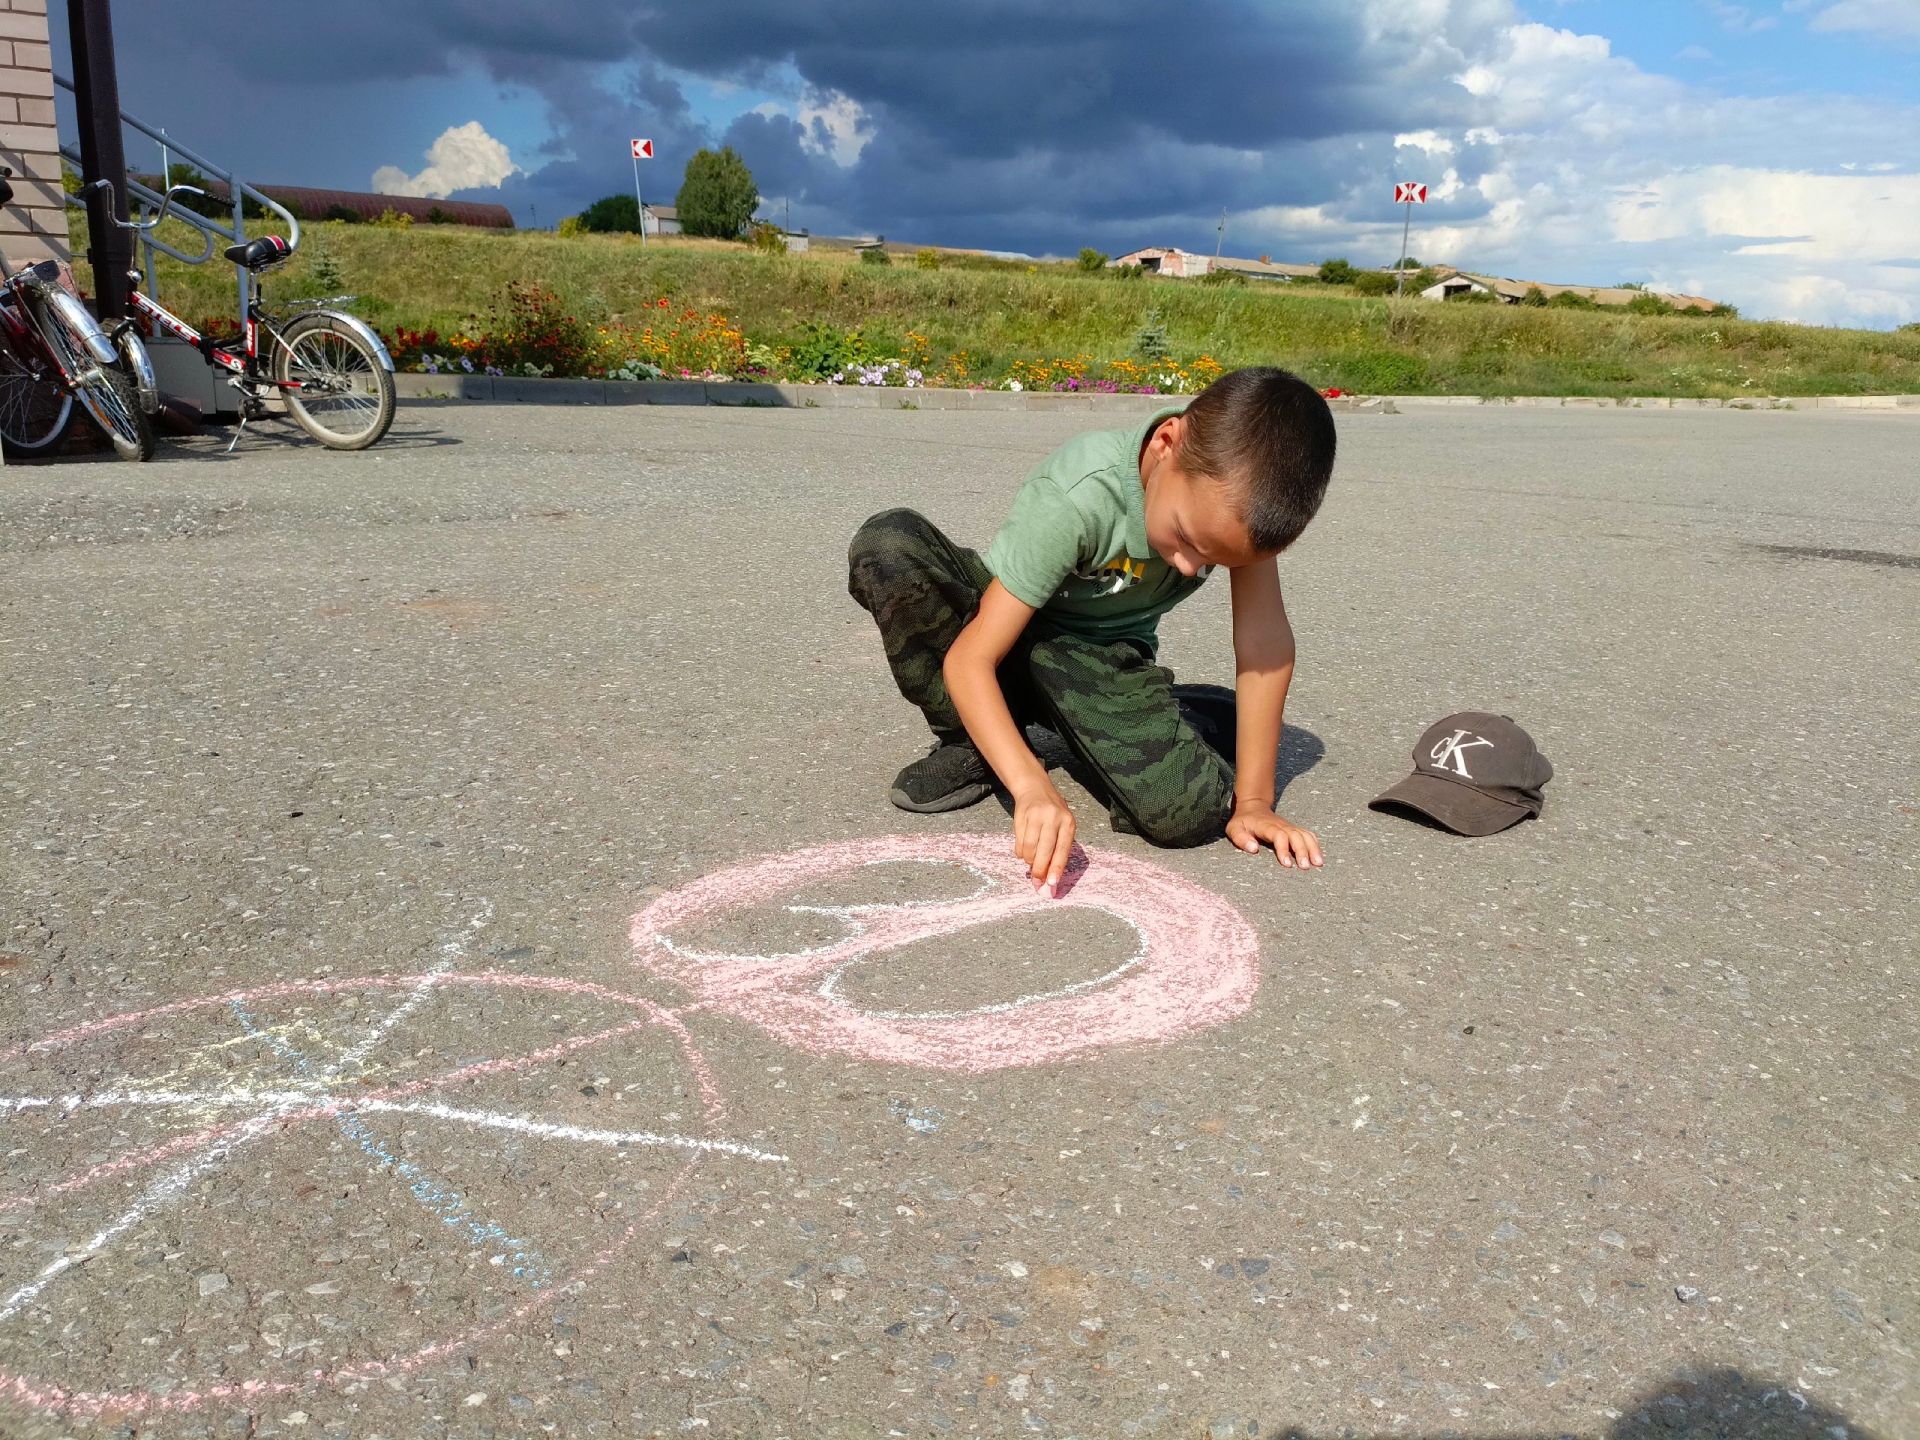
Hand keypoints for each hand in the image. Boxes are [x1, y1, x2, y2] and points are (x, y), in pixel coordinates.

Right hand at [1011, 777, 1075, 895]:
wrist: (1035, 788)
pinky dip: (1020, 852)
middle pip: (1045, 851)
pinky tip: (1023, 850)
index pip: (1063, 850)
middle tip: (1036, 881)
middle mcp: (1054, 818)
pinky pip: (1019, 842)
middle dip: (1040, 869)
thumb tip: (1050, 878)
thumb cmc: (1053, 814)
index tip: (1051, 883)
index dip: (1056, 868)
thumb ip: (1058, 850)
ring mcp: (1037, 816)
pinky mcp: (1022, 816)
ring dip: (1029, 860)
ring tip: (1030, 859)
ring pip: (1030, 848)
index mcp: (1068, 823)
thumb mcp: (1062, 827)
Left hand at [1227, 801, 1323, 870]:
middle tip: (1305, 867)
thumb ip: (1241, 838)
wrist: (1253, 806)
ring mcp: (1289, 826)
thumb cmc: (1243, 821)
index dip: (1284, 849)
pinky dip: (1315, 844)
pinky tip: (1318, 857)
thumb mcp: (1234, 829)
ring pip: (1305, 835)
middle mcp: (1281, 825)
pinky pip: (1308, 835)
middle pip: (1296, 836)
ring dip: (1313, 848)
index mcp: (1267, 826)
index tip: (1287, 864)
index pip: (1279, 836)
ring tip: (1318, 863)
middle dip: (1302, 851)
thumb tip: (1253, 848)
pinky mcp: (1294, 829)